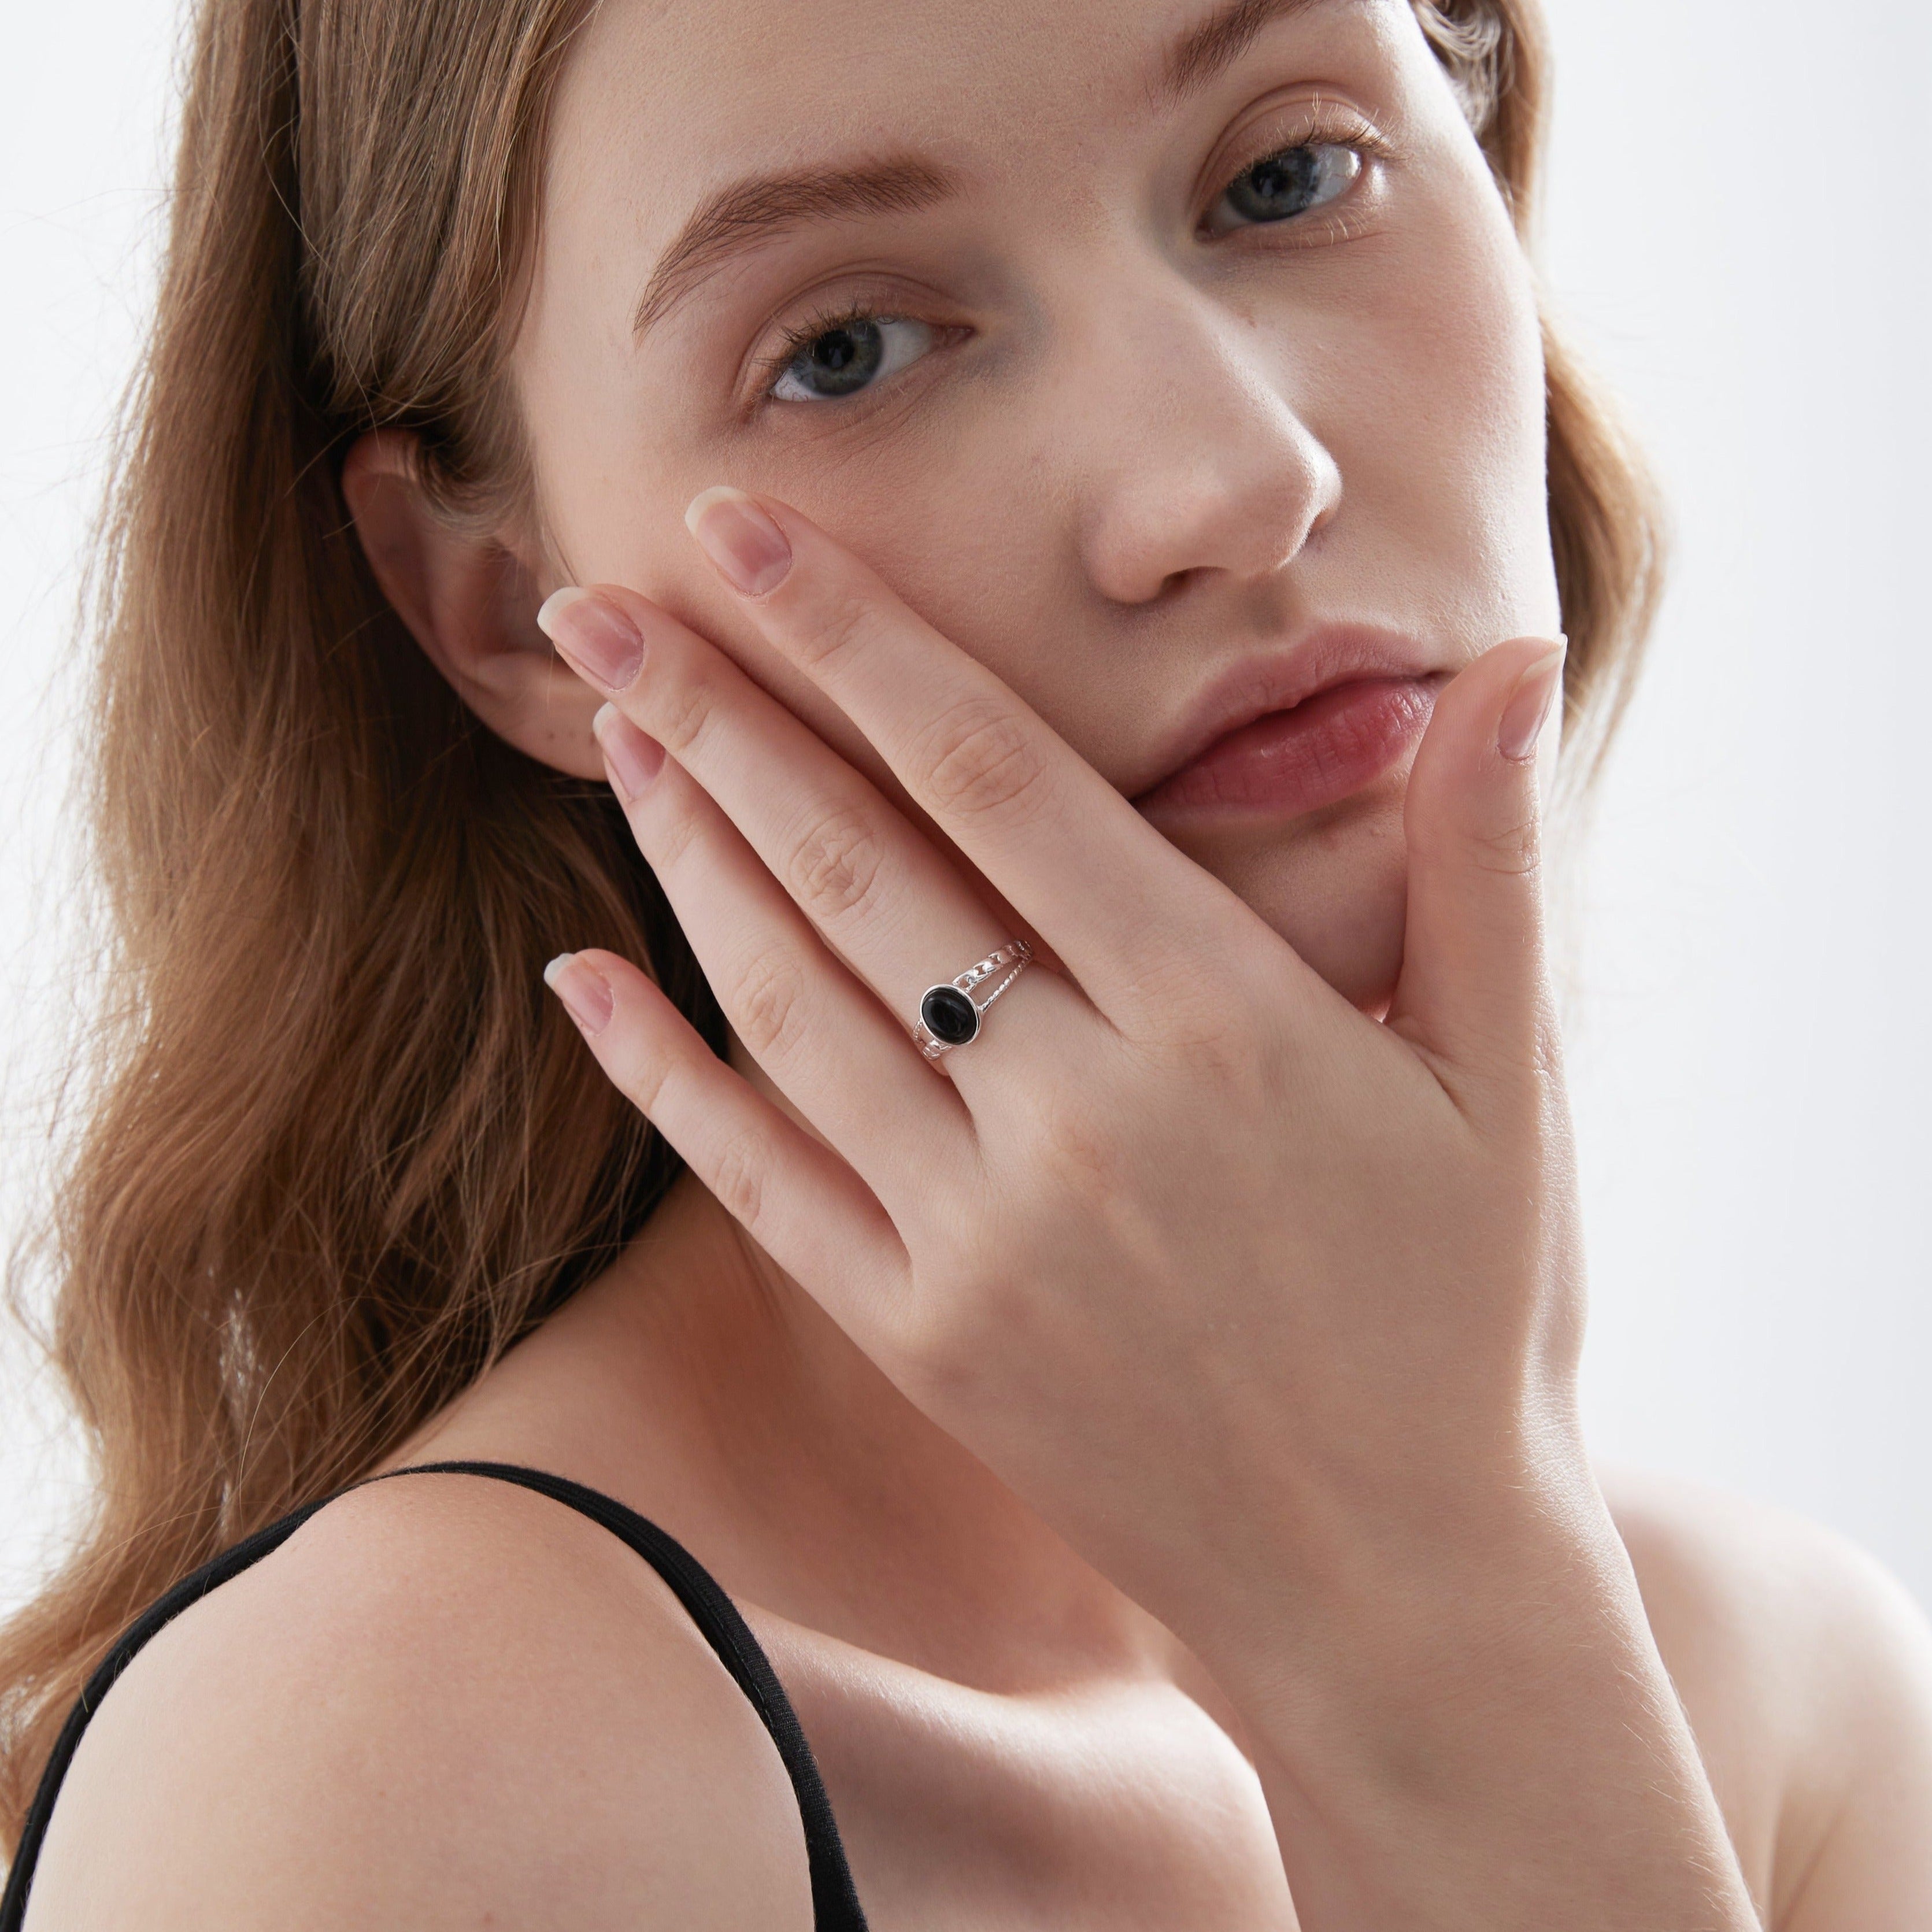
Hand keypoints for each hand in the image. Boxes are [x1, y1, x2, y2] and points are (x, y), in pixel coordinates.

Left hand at [538, 489, 1755, 1928]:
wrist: (1403, 1586)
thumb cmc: (1473, 1318)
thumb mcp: (1515, 1084)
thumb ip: (1487, 862)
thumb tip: (1503, 655)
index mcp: (1221, 1021)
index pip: (999, 777)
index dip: (860, 640)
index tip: (747, 533)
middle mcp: (1077, 1115)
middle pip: (856, 866)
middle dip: (719, 713)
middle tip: (598, 595)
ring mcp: (980, 1240)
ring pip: (788, 1002)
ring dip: (687, 857)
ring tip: (612, 733)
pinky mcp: (921, 1341)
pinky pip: (758, 1180)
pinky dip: (661, 1075)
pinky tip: (578, 980)